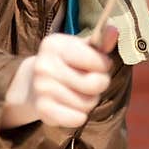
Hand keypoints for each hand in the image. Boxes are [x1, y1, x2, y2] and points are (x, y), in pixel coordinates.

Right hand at [1, 25, 118, 128]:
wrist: (33, 83)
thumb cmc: (66, 63)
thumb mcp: (81, 48)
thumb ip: (100, 42)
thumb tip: (115, 30)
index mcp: (54, 45)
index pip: (97, 60)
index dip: (104, 65)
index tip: (98, 64)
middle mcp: (44, 66)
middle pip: (95, 84)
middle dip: (100, 84)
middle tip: (91, 81)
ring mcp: (42, 88)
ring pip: (87, 103)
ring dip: (89, 101)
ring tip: (78, 93)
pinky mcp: (42, 110)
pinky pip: (77, 118)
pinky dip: (80, 116)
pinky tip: (71, 107)